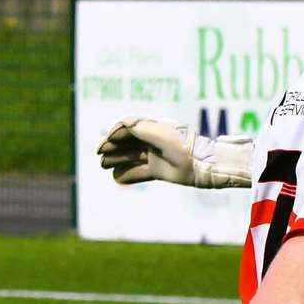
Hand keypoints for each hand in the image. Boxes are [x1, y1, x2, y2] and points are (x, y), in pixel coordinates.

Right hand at [96, 116, 252, 187]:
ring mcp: (156, 156)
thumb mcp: (161, 135)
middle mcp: (153, 141)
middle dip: (112, 147)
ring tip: (103, 165)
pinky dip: (128, 175)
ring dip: (116, 160)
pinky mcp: (160, 171)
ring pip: (131, 157)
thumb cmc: (184, 147)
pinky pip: (140, 172)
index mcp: (153, 128)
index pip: (128, 127)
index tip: (104, 142)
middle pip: (127, 142)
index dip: (114, 133)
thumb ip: (139, 128)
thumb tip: (119, 125)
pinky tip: (116, 178)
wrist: (205, 166)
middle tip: (99, 155)